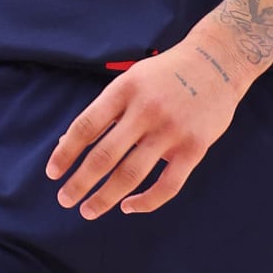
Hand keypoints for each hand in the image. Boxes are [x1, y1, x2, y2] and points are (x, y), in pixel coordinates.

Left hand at [47, 27, 250, 219]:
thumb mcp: (131, 80)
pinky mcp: (194, 148)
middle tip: (64, 200)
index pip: (86, 127)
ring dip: (104, 198)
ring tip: (88, 211)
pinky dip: (145, 202)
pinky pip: (167, 186)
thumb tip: (67, 144)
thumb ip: (105, 111)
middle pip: (104, 156)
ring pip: (130, 175)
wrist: (219, 61)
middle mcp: (146, 110)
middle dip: (79, 183)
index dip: (65, 153)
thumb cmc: (166, 74)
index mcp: (125, 90)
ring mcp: (171, 131)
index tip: (53, 173)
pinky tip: (127, 206)